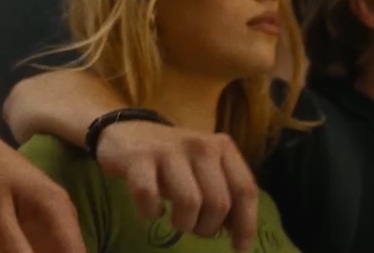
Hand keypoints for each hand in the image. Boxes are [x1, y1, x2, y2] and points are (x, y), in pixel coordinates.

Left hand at [0, 133, 85, 252]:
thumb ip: (13, 242)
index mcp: (56, 205)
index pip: (75, 250)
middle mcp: (63, 210)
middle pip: (72, 251)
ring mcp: (56, 214)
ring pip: (63, 249)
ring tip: (15, 250)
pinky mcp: (44, 219)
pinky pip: (52, 244)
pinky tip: (24, 251)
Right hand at [95, 122, 256, 251]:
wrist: (127, 133)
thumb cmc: (174, 159)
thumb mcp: (205, 169)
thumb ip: (224, 193)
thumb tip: (239, 232)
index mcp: (223, 147)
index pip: (245, 189)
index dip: (246, 224)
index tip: (239, 247)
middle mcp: (200, 145)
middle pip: (219, 202)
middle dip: (208, 227)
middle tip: (195, 228)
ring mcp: (168, 150)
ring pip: (189, 202)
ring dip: (183, 223)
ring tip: (176, 221)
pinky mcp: (138, 158)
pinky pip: (149, 197)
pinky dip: (151, 212)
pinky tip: (153, 210)